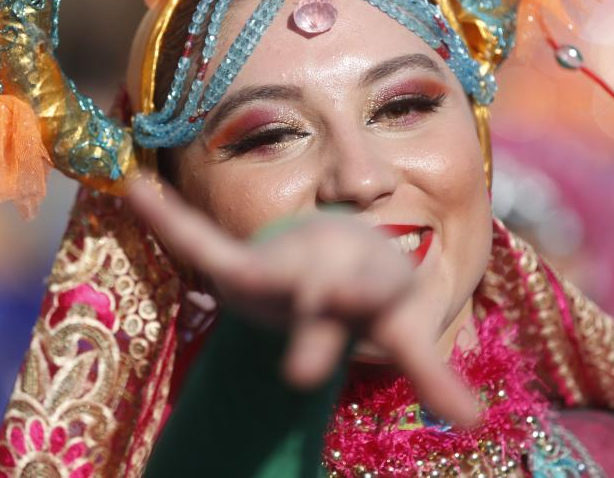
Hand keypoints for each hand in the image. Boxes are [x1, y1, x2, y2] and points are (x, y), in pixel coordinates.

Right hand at [128, 175, 478, 427]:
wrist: (345, 244)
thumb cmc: (375, 292)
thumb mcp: (403, 330)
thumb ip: (432, 372)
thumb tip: (478, 424)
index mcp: (363, 279)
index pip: (363, 294)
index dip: (350, 304)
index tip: (331, 327)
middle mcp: (318, 265)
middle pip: (313, 292)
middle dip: (308, 328)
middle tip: (299, 373)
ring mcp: (275, 265)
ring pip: (252, 270)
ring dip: (224, 262)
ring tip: (173, 231)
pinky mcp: (239, 268)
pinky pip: (199, 242)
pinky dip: (168, 220)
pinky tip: (134, 189)